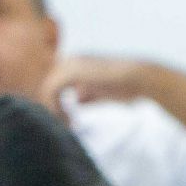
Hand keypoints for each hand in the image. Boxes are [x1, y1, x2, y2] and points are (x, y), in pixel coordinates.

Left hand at [41, 55, 164, 113]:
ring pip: (45, 88)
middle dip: (52, 107)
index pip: (55, 84)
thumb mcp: (103, 92)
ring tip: (66, 124)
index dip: (57, 103)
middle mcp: (70, 61)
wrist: (140, 80)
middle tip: (65, 125)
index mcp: (77, 64)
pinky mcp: (70, 72)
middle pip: (47, 85)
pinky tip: (68, 119)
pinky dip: (55, 107)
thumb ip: (88, 94)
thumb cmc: (128, 87)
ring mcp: (69, 64)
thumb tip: (77, 100)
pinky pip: (50, 90)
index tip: (70, 121)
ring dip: (52, 109)